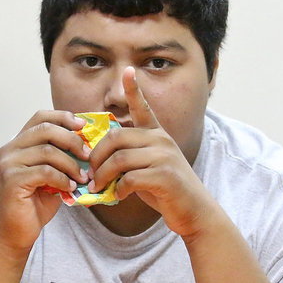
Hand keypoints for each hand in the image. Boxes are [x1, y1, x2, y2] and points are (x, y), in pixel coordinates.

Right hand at [0, 110, 89, 251]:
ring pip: (47, 151)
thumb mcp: (52, 177)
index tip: (83, 125)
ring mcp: (8, 164)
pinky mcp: (12, 180)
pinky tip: (71, 187)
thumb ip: (61, 159)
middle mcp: (9, 150)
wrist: (15, 233)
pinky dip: (63, 179)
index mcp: (18, 144)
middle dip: (72, 140)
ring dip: (71, 164)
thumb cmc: (34, 205)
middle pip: (45, 130)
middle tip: (88, 156)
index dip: (63, 117)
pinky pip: (45, 171)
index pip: (40, 118)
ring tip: (83, 177)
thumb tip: (88, 146)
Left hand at [87, 67, 216, 236]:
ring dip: (103, 176)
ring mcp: (164, 157)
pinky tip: (118, 196)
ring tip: (98, 187)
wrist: (193, 211)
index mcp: (157, 134)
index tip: (127, 70)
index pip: (143, 107)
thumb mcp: (148, 167)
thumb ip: (129, 158)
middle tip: (89, 174)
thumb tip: (99, 161)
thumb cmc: (166, 190)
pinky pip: (130, 178)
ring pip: (120, 159)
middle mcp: (161, 140)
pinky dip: (118, 190)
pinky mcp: (164, 176)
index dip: (134, 89)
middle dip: (96, 157)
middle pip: (116, 138)